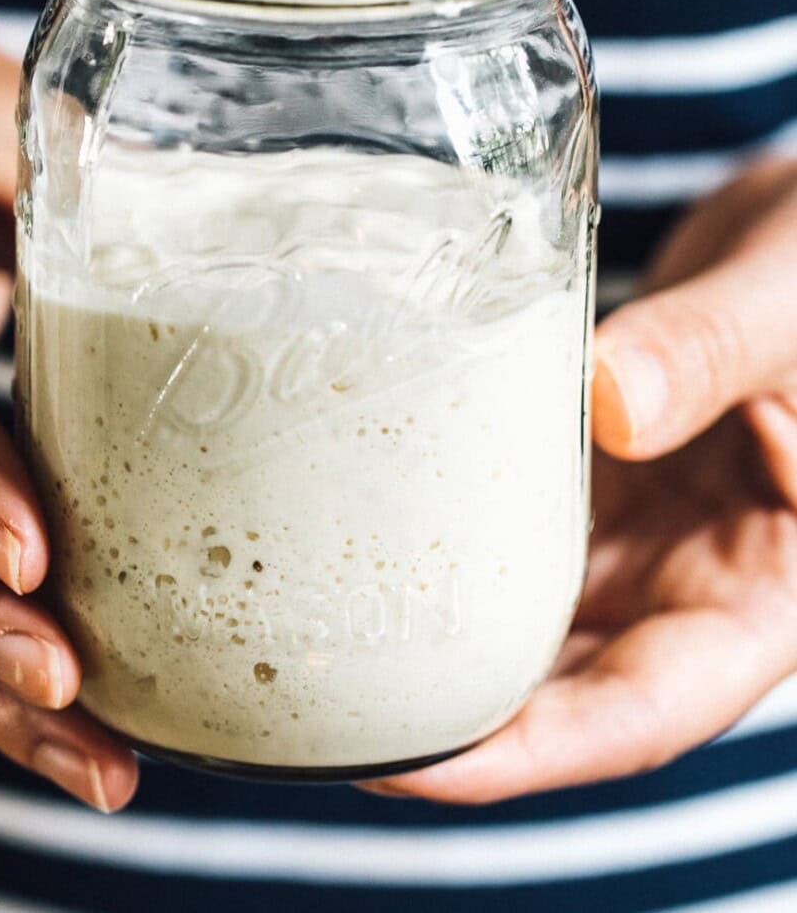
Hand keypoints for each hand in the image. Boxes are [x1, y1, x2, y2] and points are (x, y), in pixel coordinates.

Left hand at [364, 156, 796, 802]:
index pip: (643, 709)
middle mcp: (691, 578)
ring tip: (323, 638)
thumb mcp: (786, 309)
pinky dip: (451, 532)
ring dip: (438, 632)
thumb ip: (711, 352)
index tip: (416, 765)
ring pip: (528, 610)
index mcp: (765, 590)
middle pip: (562, 683)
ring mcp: (637, 529)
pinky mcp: (592, 475)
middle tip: (324, 709)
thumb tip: (611, 403)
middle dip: (450, 713)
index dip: (532, 752)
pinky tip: (373, 526)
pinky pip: (515, 519)